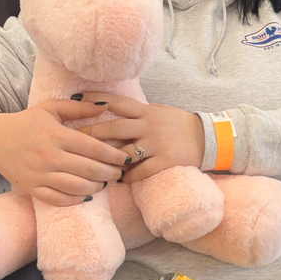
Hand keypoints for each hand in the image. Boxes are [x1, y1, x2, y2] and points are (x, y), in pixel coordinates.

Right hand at [0, 99, 129, 205]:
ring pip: (77, 187)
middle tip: (120, 172)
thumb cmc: (26, 122)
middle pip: (89, 170)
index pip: (93, 148)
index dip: (114, 155)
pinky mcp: (32, 189)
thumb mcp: (50, 108)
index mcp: (56, 135)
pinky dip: (77, 199)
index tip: (125, 158)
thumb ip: (79, 108)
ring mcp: (40, 176)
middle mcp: (49, 157)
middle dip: (110, 173)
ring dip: (97, 187)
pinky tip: (86, 194)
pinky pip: (60, 200)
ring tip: (105, 182)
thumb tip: (105, 106)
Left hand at [75, 94, 204, 182]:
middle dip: (92, 134)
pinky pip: (142, 171)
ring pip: (126, 152)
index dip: (96, 99)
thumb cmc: (179, 124)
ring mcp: (157, 144)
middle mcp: (149, 126)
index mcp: (146, 111)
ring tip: (93, 166)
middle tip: (73, 140)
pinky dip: (129, 177)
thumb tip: (113, 108)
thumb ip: (138, 111)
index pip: (117, 102)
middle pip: (115, 128)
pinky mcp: (166, 161)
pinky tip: (119, 180)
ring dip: (108, 161)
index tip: (76, 99)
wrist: (207, 137)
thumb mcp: (159, 111)